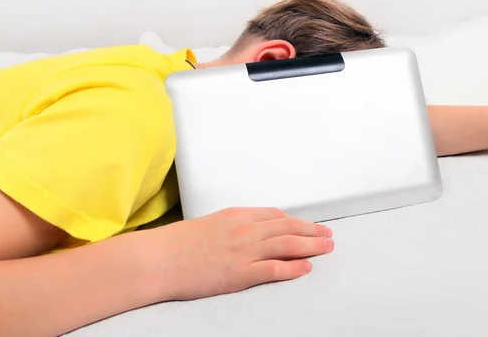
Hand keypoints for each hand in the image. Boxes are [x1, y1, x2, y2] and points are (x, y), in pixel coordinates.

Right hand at [137, 207, 333, 300]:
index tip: (308, 225)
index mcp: (237, 216)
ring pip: (287, 244)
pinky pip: (274, 269)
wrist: (159, 258)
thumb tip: (249, 232)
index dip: (296, 221)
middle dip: (311, 231)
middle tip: (328, 235)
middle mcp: (245, 230)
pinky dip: (293, 268)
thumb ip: (232, 226)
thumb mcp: (209, 224)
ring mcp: (244, 251)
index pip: (275, 215)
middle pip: (287, 227)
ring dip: (311, 245)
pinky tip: (306, 268)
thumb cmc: (177, 243)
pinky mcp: (240, 273)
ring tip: (327, 247)